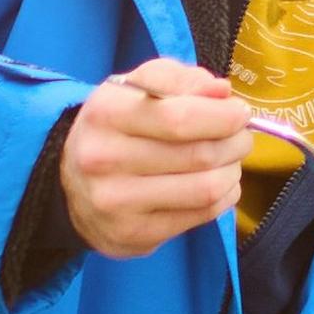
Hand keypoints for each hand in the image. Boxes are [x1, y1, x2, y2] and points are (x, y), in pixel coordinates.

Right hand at [64, 57, 262, 258]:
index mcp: (106, 114)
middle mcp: (105, 160)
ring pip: (206, 189)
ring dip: (233, 171)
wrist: (71, 183)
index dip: (223, 116)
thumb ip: (180, 79)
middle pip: (198, 155)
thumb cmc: (116, 126)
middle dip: (235, 142)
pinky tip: (219, 184)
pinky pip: (201, 216)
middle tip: (242, 136)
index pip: (180, 117)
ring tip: (230, 160)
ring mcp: (117, 203)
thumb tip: (222, 92)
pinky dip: (224, 197)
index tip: (240, 112)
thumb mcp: (136, 87)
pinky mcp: (133, 235)